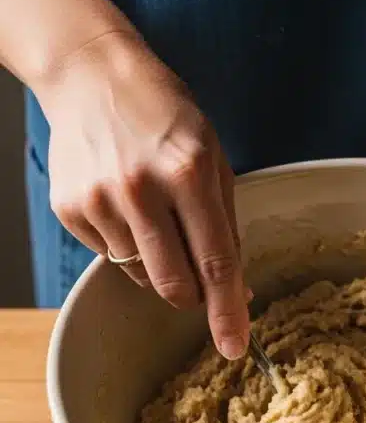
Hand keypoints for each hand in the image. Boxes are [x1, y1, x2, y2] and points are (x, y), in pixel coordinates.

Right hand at [38, 31, 248, 358]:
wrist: (92, 75)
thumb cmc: (164, 117)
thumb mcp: (212, 158)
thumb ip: (225, 228)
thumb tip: (237, 293)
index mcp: (188, 173)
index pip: (215, 262)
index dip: (227, 312)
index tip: (234, 347)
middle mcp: (141, 189)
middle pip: (174, 284)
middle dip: (192, 294)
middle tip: (195, 273)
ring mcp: (100, 200)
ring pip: (142, 275)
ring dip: (156, 261)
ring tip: (152, 212)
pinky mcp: (70, 209)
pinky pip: (110, 256)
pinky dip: (125, 243)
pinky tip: (122, 202)